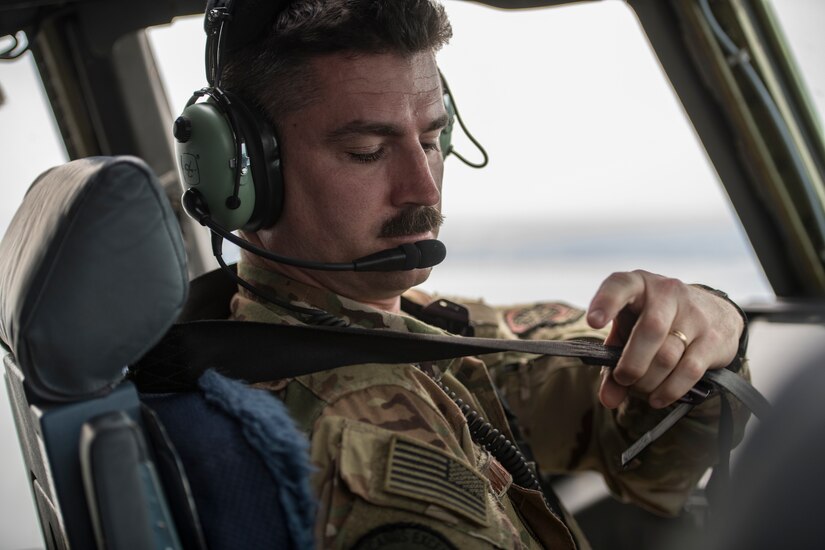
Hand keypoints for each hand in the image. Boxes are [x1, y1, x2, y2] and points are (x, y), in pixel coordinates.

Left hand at [586, 270, 743, 409]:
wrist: (714, 312)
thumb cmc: (658, 320)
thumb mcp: (630, 329)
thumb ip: (613, 360)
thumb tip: (608, 399)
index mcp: (639, 284)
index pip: (620, 285)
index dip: (606, 302)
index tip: (593, 322)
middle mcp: (667, 292)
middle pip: (650, 330)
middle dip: (632, 363)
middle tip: (623, 379)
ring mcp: (694, 314)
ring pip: (668, 355)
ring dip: (649, 381)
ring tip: (641, 389)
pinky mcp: (714, 338)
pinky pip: (689, 370)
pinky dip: (670, 390)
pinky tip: (658, 398)